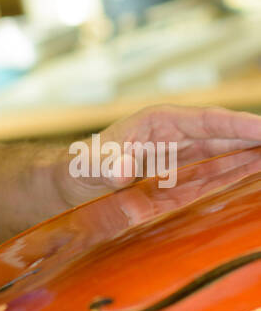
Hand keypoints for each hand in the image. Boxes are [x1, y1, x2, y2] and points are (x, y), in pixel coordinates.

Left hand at [65, 103, 260, 203]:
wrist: (68, 189)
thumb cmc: (76, 170)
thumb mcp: (86, 168)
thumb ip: (104, 167)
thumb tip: (123, 168)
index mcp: (158, 123)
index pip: (208, 122)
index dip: (240, 125)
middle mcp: (175, 137)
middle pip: (226, 135)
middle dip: (257, 139)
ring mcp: (181, 159)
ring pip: (228, 154)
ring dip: (254, 157)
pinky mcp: (181, 181)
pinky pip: (218, 176)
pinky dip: (241, 176)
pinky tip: (257, 180)